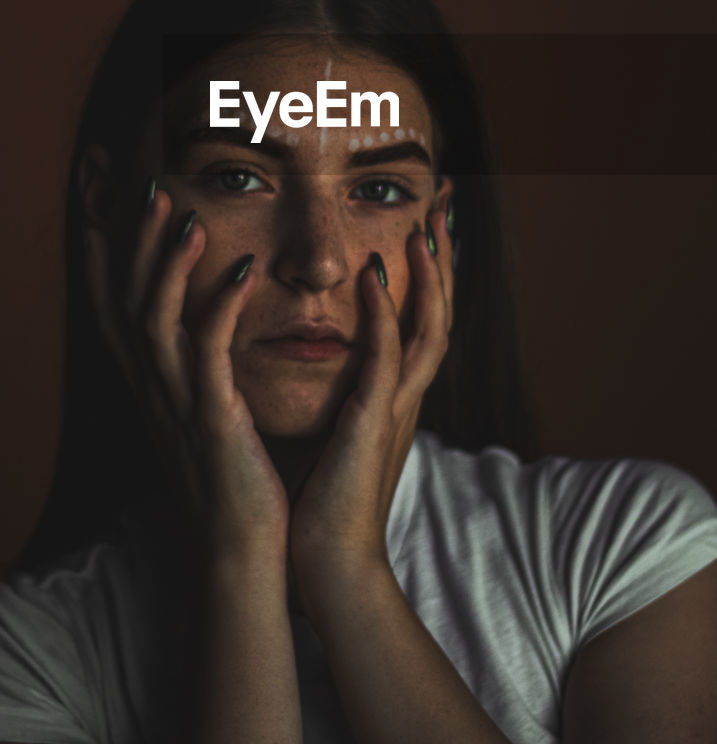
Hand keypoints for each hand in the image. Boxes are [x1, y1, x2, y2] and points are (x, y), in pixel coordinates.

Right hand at [84, 188, 289, 564]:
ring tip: (186, 213)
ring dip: (169, 262)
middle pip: (127, 302)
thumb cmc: (233, 490)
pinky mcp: (213, 418)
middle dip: (134, 244)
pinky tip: (242, 268)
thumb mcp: (203, 427)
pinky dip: (220, 304)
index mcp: (152, 392)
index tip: (95, 218)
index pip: (113, 316)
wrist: (241, 556)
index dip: (100, 266)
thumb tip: (202, 353)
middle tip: (147, 190)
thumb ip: (197, 385)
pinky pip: (208, 350)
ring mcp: (178, 404)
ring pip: (155, 318)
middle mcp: (154, 392)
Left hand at [288, 209, 452, 613]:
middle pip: (440, 312)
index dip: (429, 270)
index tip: (427, 220)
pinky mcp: (374, 423)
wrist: (327, 564)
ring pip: (427, 328)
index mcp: (395, 395)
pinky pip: (386, 358)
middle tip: (446, 203)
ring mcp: (395, 408)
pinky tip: (374, 271)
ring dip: (427, 275)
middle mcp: (405, 395)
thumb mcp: (336, 431)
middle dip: (443, 258)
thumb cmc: (322, 500)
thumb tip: (322, 357)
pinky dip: (384, 312)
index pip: (421, 317)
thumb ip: (341, 393)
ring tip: (424, 224)